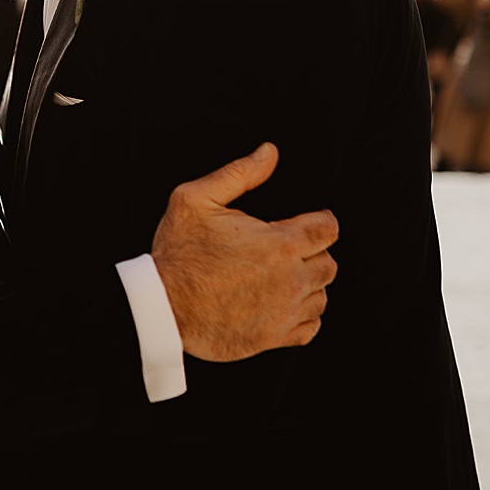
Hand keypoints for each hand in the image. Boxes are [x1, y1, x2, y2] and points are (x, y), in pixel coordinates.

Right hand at [150, 143, 338, 361]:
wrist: (160, 308)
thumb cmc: (177, 253)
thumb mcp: (196, 199)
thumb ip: (239, 173)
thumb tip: (269, 152)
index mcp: (280, 243)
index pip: (328, 229)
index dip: (321, 221)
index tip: (310, 223)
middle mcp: (290, 279)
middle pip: (329, 264)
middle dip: (314, 253)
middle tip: (288, 251)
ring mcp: (284, 311)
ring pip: (322, 296)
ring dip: (309, 285)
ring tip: (283, 278)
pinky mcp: (274, 337)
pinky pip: (311, 328)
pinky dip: (304, 316)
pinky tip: (284, 305)